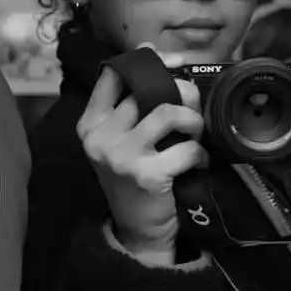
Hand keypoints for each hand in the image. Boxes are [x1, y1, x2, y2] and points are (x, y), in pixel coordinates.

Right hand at [76, 60, 206, 259]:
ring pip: (168, 112)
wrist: (137, 231)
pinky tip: (197, 162)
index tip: (172, 61)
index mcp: (90, 123)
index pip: (113, 74)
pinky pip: (186, 148)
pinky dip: (200, 153)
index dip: (146, 60)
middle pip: (147, 89)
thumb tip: (166, 60)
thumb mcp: (122, 141)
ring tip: (194, 135)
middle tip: (193, 110)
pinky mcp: (146, 176)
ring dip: (193, 121)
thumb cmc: (135, 179)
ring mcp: (120, 156)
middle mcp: (99, 137)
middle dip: (182, 92)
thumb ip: (133, 106)